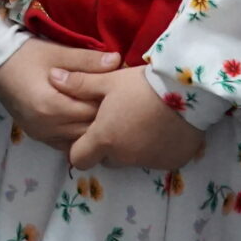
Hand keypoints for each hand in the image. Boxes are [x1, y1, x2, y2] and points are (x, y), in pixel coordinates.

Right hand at [0, 42, 124, 151]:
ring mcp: (41, 135)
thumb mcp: (57, 53)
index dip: (109, 102)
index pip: (92, 111)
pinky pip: (66, 144)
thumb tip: (118, 61)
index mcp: (51, 107)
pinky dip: (78, 136)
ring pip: (79, 141)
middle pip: (88, 131)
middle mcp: (46, 127)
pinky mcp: (38, 137)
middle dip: (104, 118)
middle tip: (117, 102)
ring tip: (103, 112)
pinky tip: (85, 121)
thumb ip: (88, 60)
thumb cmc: (26, 55)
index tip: (120, 90)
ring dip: (92, 129)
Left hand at [64, 65, 206, 171]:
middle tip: (117, 119)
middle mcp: (123, 157)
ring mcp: (148, 162)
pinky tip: (161, 128)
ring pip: (130, 160)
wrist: (189, 93)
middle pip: (106, 159)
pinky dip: (154, 148)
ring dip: (131, 146)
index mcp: (104, 139)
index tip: (88, 131)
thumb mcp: (108, 81)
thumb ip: (79, 84)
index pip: (78, 159)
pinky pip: (154, 159)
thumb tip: (51, 77)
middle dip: (107, 145)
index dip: (79, 147)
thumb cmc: (141, 85)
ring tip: (141, 120)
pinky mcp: (170, 163)